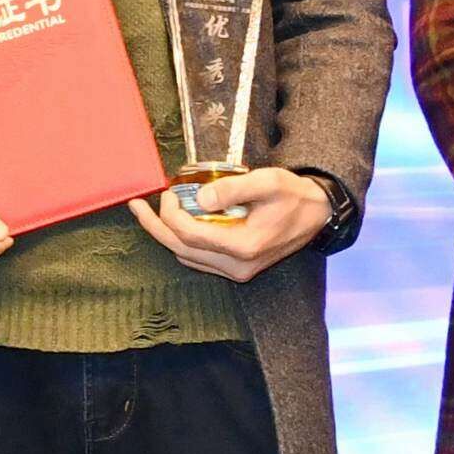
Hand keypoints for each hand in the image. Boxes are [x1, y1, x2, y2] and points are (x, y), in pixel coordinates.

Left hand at [124, 168, 329, 283]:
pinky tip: (178, 221)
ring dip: (166, 235)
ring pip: (187, 257)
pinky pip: (199, 258)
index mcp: (244, 247)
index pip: (190, 234)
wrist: (318, 215)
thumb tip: (199, 199)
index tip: (168, 191)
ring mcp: (237, 271)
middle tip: (136, 206)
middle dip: (155, 227)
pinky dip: (183, 241)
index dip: (170, 213)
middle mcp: (237, 266)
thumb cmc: (294, 195)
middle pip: (181, 250)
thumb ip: (233, 189)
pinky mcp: (237, 269)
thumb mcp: (268, 182)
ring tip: (151, 212)